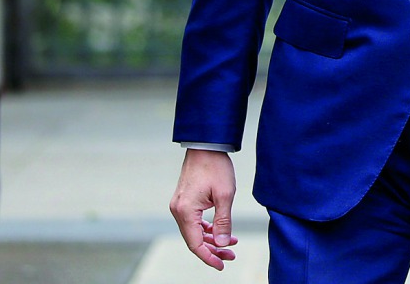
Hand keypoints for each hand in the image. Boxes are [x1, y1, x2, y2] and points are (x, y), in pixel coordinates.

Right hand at [169, 149, 237, 269]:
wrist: (206, 145)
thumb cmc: (216, 167)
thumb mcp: (225, 195)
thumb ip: (223, 221)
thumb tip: (224, 243)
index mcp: (185, 212)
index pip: (195, 244)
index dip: (208, 257)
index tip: (222, 264)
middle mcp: (178, 211)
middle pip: (195, 239)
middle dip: (213, 249)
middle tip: (231, 254)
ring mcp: (180, 206)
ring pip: (195, 231)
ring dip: (212, 238)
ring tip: (231, 243)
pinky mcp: (184, 200)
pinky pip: (195, 221)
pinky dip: (207, 227)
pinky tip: (221, 230)